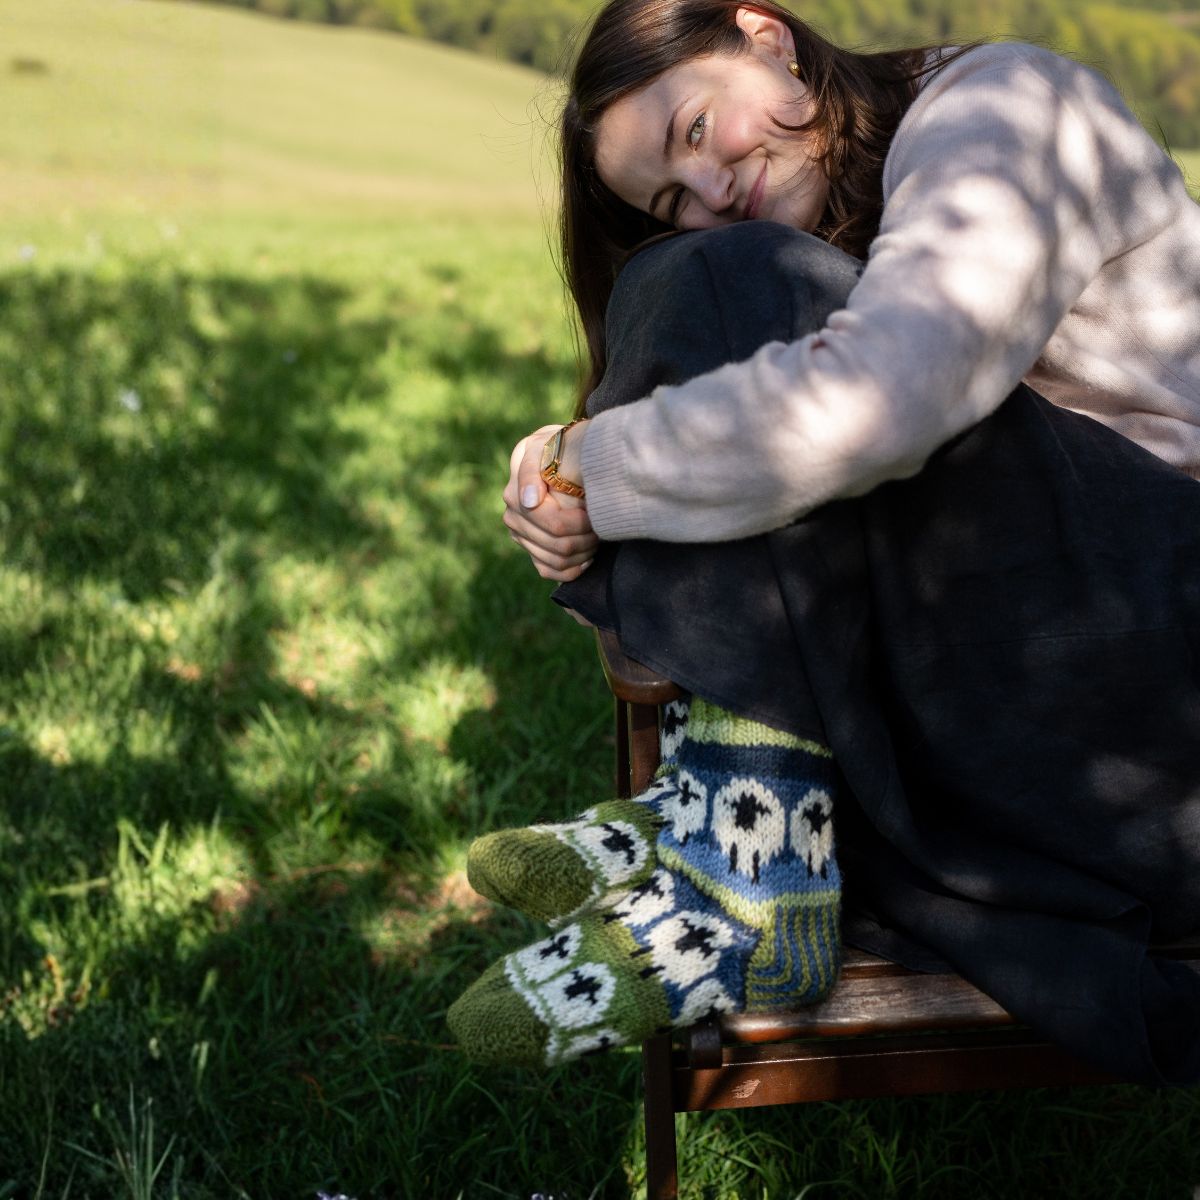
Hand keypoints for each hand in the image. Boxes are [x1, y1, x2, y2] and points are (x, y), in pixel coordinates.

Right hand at [503, 423, 598, 581]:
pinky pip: (549, 571)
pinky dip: (572, 569)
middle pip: (557, 545)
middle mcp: (514, 520)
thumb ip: (533, 470)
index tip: (594, 511)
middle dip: (586, 537)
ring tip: (598, 536)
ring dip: (584, 553)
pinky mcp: (530, 551)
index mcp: (515, 497)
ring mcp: (521, 537)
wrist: (557, 456)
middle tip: (602, 525)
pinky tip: (588, 556)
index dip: (580, 523)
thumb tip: (529, 501)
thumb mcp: (544, 447)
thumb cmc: (555, 448)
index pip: (553, 524)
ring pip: (557, 561)